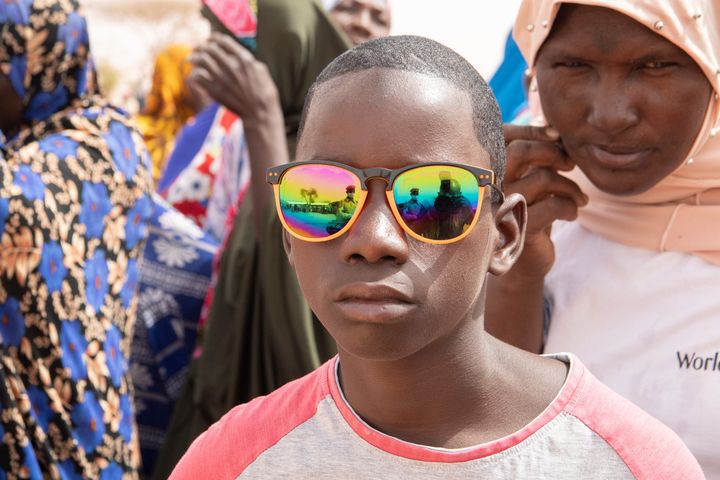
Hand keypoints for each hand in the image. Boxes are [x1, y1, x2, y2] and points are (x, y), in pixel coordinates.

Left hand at [190, 33, 282, 130]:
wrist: (259, 113)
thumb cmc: (264, 92)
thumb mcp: (261, 70)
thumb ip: (248, 59)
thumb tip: (237, 53)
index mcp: (244, 59)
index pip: (223, 41)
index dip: (214, 38)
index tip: (210, 39)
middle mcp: (231, 66)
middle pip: (209, 49)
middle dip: (201, 46)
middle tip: (197, 48)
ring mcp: (222, 79)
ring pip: (201, 61)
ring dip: (194, 57)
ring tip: (191, 58)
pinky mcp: (215, 91)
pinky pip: (199, 77)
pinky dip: (195, 73)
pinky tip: (196, 73)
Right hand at [503, 124, 587, 275]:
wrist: (522, 264)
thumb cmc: (527, 216)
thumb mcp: (529, 182)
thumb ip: (535, 156)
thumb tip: (554, 131)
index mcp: (487, 172)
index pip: (503, 137)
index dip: (531, 130)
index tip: (556, 137)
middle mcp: (489, 188)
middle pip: (519, 152)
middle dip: (551, 152)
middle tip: (570, 163)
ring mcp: (502, 208)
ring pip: (543, 179)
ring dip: (570, 187)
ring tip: (580, 198)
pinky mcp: (519, 229)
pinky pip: (553, 206)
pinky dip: (570, 207)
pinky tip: (573, 213)